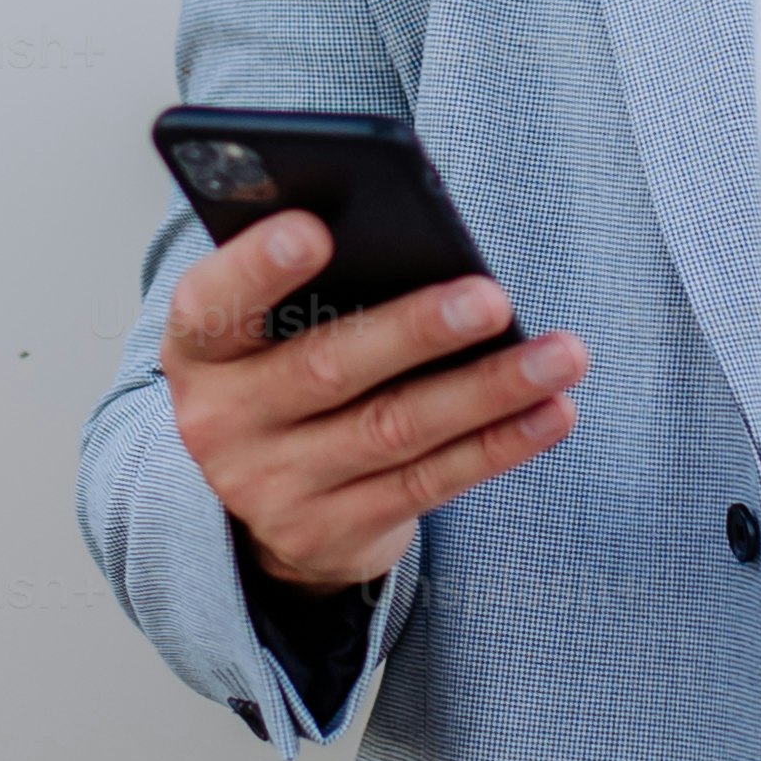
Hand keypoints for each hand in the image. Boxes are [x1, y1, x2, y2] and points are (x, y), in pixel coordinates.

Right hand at [162, 209, 589, 593]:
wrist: (263, 504)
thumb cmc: (284, 372)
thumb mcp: (265, 333)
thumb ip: (311, 290)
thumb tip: (418, 240)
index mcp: (200, 351)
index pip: (214, 303)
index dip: (259, 267)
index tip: (316, 229)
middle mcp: (222, 423)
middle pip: (327, 368)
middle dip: (416, 331)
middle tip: (491, 297)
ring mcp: (274, 487)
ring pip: (395, 430)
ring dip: (487, 390)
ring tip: (560, 354)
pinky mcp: (333, 532)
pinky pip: (430, 483)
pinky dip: (499, 445)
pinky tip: (551, 412)